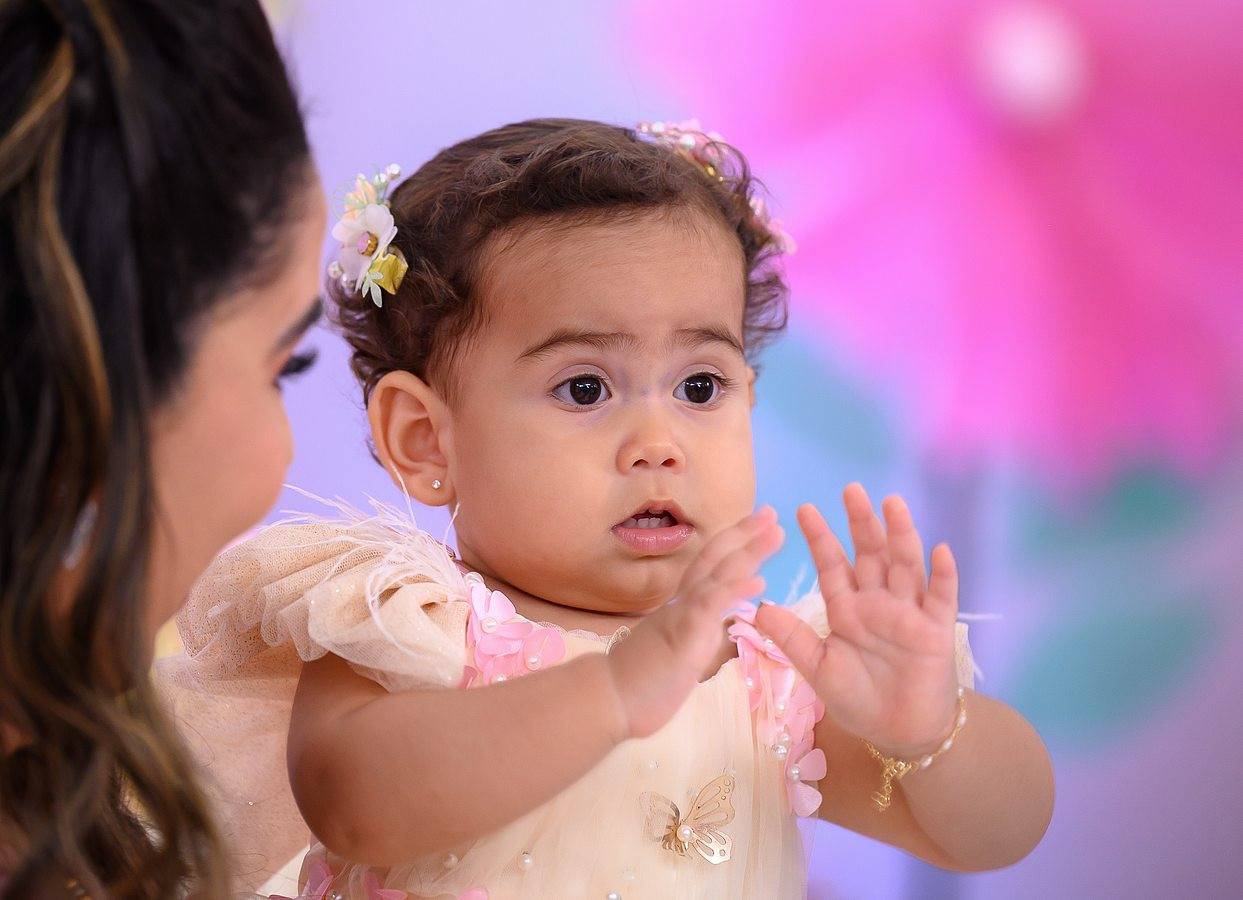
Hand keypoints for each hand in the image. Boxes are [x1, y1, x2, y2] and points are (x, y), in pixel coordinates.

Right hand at [606, 506, 783, 739]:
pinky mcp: (682, 637)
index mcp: (683, 606)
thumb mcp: (675, 650)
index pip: (710, 566)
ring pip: (716, 575)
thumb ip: (694, 632)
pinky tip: (760, 579)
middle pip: (716, 558)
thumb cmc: (640, 681)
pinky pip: (710, 608)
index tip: (757, 524)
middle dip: (745, 533)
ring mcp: (682, 616)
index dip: (733, 543)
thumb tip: (711, 625)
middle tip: (772, 512)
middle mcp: (683, 603)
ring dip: (749, 552)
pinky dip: (734, 589)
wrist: (608, 700)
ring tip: (776, 533)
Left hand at [755, 485, 959, 757]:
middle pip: (869, 554)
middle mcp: (877, 602)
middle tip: (850, 489)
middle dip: (860, 522)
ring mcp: (909, 612)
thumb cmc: (857, 698)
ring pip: (905, 565)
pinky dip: (943, 575)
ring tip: (893, 504)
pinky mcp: (936, 630)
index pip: (832, 565)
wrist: (897, 732)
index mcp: (847, 609)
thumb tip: (758, 608)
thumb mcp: (818, 668)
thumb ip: (792, 638)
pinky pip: (943, 597)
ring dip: (901, 535)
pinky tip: (940, 550)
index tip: (802, 509)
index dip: (819, 537)